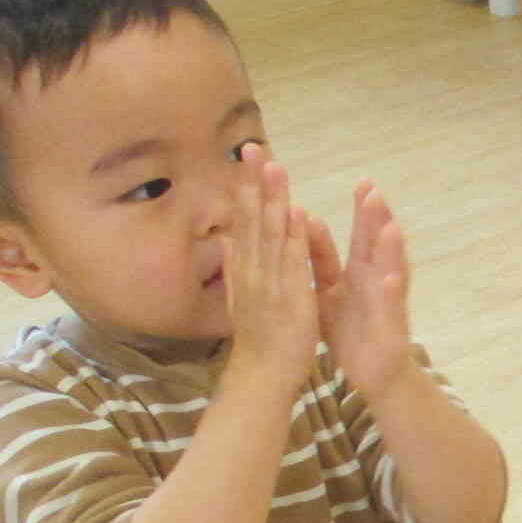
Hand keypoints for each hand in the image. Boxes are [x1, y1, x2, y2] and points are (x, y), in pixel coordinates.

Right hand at [221, 145, 317, 389]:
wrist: (262, 375)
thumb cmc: (256, 338)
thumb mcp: (240, 298)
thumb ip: (233, 267)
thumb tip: (223, 240)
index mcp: (245, 268)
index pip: (244, 220)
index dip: (245, 186)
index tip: (246, 155)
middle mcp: (253, 270)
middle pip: (253, 219)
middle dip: (254, 183)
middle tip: (254, 147)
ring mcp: (271, 283)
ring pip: (272, 234)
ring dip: (274, 200)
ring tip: (275, 168)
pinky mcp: (292, 297)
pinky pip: (294, 263)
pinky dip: (295, 238)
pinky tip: (298, 212)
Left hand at [312, 180, 412, 402]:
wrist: (372, 374)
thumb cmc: (351, 332)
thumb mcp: (328, 291)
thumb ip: (319, 259)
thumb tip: (303, 223)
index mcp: (360, 273)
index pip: (362, 236)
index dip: (363, 211)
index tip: (363, 183)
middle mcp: (378, 282)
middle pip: (379, 246)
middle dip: (378, 220)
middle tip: (374, 191)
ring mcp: (388, 303)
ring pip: (391, 272)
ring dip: (391, 251)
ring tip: (390, 227)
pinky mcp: (392, 326)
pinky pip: (391, 309)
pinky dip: (391, 293)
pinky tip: (390, 279)